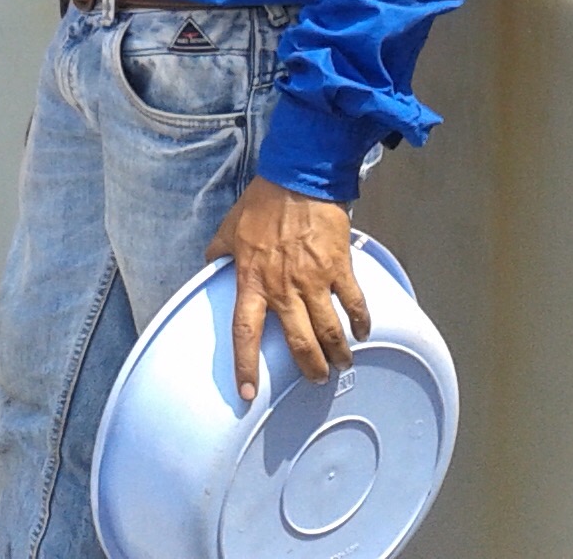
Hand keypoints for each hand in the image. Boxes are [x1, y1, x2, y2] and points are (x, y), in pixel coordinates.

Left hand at [206, 177, 368, 398]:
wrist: (298, 178)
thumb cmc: (262, 202)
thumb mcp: (230, 227)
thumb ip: (219, 252)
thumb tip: (208, 265)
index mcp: (252, 280)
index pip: (245, 332)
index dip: (246, 366)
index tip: (248, 394)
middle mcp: (283, 287)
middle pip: (299, 341)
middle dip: (310, 367)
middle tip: (317, 379)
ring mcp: (314, 279)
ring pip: (329, 329)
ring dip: (337, 352)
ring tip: (341, 364)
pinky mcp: (339, 267)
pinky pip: (353, 302)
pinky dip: (361, 321)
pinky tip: (364, 332)